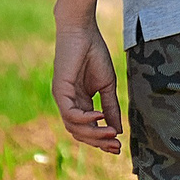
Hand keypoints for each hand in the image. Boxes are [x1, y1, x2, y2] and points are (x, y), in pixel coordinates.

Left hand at [52, 21, 122, 153]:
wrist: (83, 31)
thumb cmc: (94, 53)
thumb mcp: (107, 85)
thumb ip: (110, 107)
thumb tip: (117, 130)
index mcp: (80, 102)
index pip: (88, 129)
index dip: (102, 141)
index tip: (119, 148)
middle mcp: (69, 104)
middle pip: (80, 133)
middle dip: (98, 142)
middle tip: (116, 147)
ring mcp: (63, 98)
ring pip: (74, 127)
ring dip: (93, 134)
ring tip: (111, 134)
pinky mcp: (60, 91)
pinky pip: (70, 113)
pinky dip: (85, 119)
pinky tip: (99, 116)